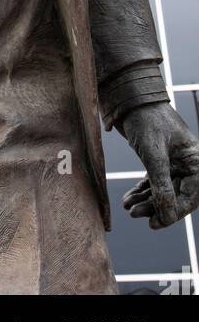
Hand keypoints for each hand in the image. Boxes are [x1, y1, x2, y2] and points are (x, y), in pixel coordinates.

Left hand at [120, 103, 198, 228]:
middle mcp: (187, 164)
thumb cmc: (146, 119)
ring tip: (128, 208)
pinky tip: (128, 200)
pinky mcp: (158, 161)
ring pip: (162, 191)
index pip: (189, 196)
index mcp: (196, 161)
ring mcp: (173, 163)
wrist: (129, 97)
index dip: (173, 212)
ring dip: (146, 201)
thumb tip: (166, 216)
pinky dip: (141, 192)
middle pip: (175, 196)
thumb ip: (162, 185)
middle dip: (156, 207)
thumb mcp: (154, 154)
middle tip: (135, 215)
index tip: (155, 223)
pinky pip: (153, 183)